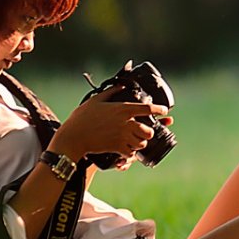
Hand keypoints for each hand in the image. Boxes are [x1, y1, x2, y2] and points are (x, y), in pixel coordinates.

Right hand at [50, 91, 171, 161]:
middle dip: (149, 132)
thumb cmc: (82, 118)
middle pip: (148, 130)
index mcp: (122, 109)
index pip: (147, 108)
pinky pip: (131, 153)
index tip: (165, 111)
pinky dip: (131, 152)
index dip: (159, 109)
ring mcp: (121, 137)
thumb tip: (121, 85)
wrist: (73, 137)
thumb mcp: (95, 100)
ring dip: (140, 142)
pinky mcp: (116, 148)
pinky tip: (127, 149)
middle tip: (145, 131)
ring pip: (141, 143)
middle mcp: (125, 123)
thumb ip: (111, 92)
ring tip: (136, 141)